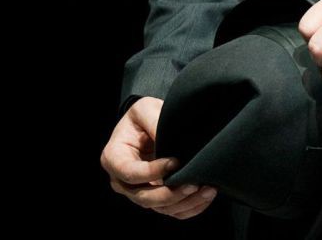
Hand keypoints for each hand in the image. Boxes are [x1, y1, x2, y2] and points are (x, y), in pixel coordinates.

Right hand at [100, 96, 218, 218]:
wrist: (147, 125)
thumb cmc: (143, 116)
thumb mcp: (145, 110)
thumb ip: (154, 123)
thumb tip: (171, 145)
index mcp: (114, 159)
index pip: (131, 173)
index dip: (153, 172)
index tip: (176, 161)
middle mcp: (122, 181)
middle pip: (144, 197)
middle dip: (171, 194)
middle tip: (194, 183)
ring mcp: (138, 192)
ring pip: (160, 208)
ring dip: (185, 202)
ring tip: (207, 190)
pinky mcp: (155, 198)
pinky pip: (171, 211)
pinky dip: (189, 207)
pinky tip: (205, 197)